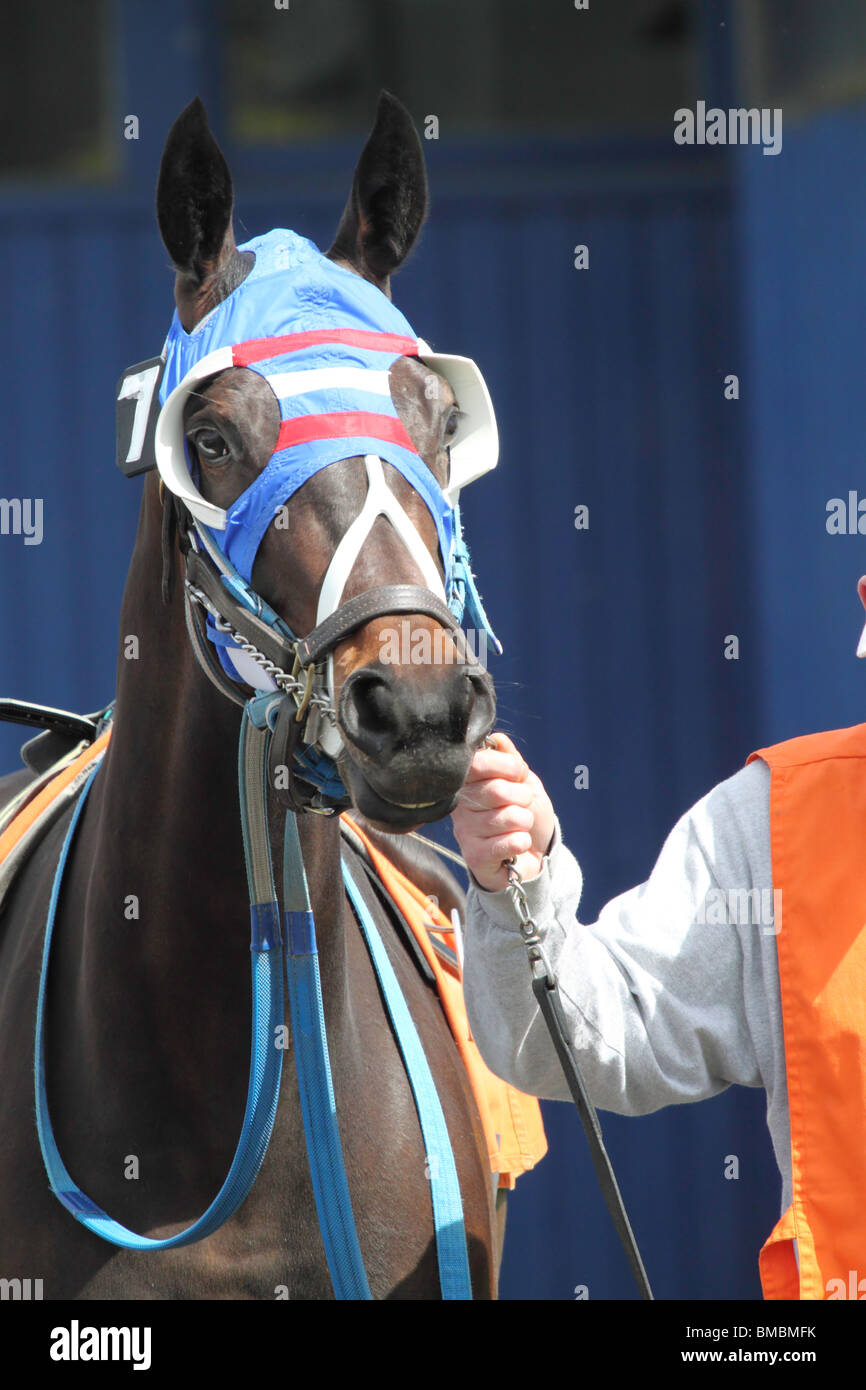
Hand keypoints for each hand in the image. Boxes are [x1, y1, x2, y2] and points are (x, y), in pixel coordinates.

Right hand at [451, 732, 555, 891]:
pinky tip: (516, 845)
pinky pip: (510, 842)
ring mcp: (465, 833)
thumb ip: (510, 760)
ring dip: (524, 820)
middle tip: (523, 803)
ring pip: (507, 817)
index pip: (476, 763)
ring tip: (519, 826)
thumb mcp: (523, 781)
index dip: (505, 765)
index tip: (518, 772)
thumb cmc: (525, 814)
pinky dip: (523, 841)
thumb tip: (497, 740)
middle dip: (521, 795)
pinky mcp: (475, 857)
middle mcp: (461, 807)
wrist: (534, 854)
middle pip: (494, 790)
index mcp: (468, 784)